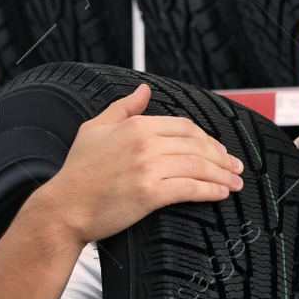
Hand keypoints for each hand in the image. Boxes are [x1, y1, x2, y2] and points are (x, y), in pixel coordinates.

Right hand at [32, 83, 246, 244]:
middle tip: (235, 167)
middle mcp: (144, 143)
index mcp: (135, 126)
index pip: (185, 127)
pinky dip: (211, 191)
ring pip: (199, 166)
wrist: (64, 208)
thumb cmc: (78, 172)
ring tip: (235, 182)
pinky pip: (191, 189)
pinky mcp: (150, 194)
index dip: (208, 139)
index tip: (219, 150)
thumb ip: (123, 108)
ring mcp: (148, 168)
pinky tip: (221, 193)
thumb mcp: (95, 129)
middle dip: (222, 157)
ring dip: (223, 175)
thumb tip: (144, 91)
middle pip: (198, 145)